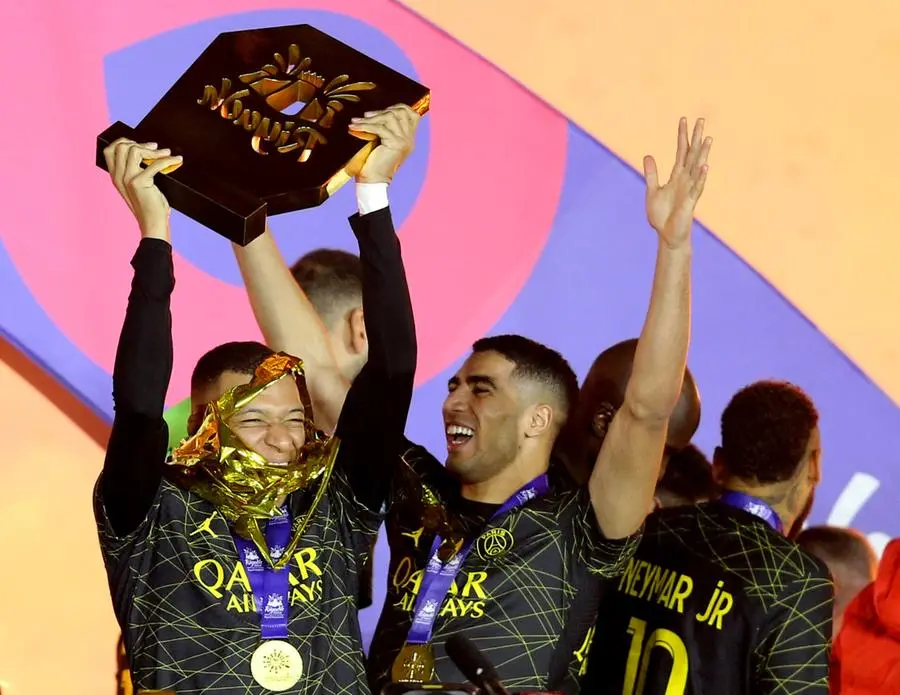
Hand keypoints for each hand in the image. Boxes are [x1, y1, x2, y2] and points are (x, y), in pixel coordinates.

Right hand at [102, 138, 182, 239]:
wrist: (153, 223)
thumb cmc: (150, 205)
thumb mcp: (138, 185)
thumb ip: (137, 170)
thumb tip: (149, 151)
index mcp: (115, 176)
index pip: (109, 150)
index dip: (123, 142)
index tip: (140, 143)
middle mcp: (118, 176)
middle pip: (121, 147)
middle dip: (140, 143)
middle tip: (155, 148)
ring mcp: (127, 179)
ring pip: (134, 150)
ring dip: (153, 150)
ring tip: (167, 153)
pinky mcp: (139, 183)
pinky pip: (154, 164)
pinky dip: (168, 160)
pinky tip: (177, 160)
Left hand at [349, 104, 419, 183]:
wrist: (373, 181)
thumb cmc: (373, 164)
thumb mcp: (382, 143)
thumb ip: (385, 129)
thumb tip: (373, 113)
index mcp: (409, 139)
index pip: (411, 114)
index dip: (395, 107)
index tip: (378, 112)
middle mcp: (410, 139)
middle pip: (400, 112)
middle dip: (381, 111)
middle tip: (365, 116)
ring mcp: (404, 141)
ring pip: (390, 118)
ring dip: (371, 118)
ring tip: (357, 121)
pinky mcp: (395, 144)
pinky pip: (380, 128)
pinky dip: (365, 125)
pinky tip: (354, 127)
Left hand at [643, 118, 711, 248]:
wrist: (666, 235)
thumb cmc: (661, 215)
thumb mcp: (652, 191)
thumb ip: (651, 174)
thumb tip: (648, 155)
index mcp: (676, 176)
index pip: (681, 151)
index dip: (682, 136)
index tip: (684, 119)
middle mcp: (686, 179)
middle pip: (693, 154)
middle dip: (696, 138)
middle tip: (701, 120)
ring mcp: (690, 189)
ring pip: (698, 167)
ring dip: (703, 154)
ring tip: (708, 138)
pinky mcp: (690, 202)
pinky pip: (697, 188)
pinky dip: (701, 178)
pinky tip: (705, 167)